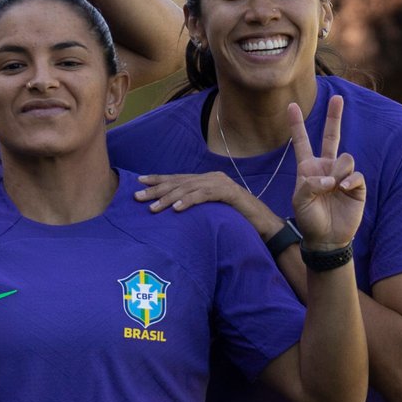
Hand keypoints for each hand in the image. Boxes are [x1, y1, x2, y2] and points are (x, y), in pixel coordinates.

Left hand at [134, 171, 248, 212]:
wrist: (264, 223)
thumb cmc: (236, 219)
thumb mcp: (211, 211)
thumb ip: (196, 205)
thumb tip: (174, 210)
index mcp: (206, 180)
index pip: (178, 178)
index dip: (158, 179)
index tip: (139, 182)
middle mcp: (212, 178)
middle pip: (179, 182)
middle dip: (157, 189)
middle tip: (137, 196)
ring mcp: (221, 184)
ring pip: (189, 189)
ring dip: (169, 198)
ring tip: (153, 208)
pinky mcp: (229, 193)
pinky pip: (205, 196)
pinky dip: (189, 201)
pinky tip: (177, 209)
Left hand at [290, 95, 364, 248]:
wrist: (326, 237)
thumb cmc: (309, 219)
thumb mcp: (300, 201)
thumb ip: (309, 185)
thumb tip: (331, 178)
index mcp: (308, 168)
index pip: (302, 142)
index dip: (297, 124)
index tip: (292, 105)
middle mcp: (326, 167)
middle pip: (331, 136)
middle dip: (335, 117)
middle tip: (338, 98)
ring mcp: (342, 175)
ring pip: (345, 157)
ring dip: (338, 171)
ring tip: (333, 188)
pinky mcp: (357, 185)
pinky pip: (355, 175)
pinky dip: (349, 181)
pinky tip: (343, 190)